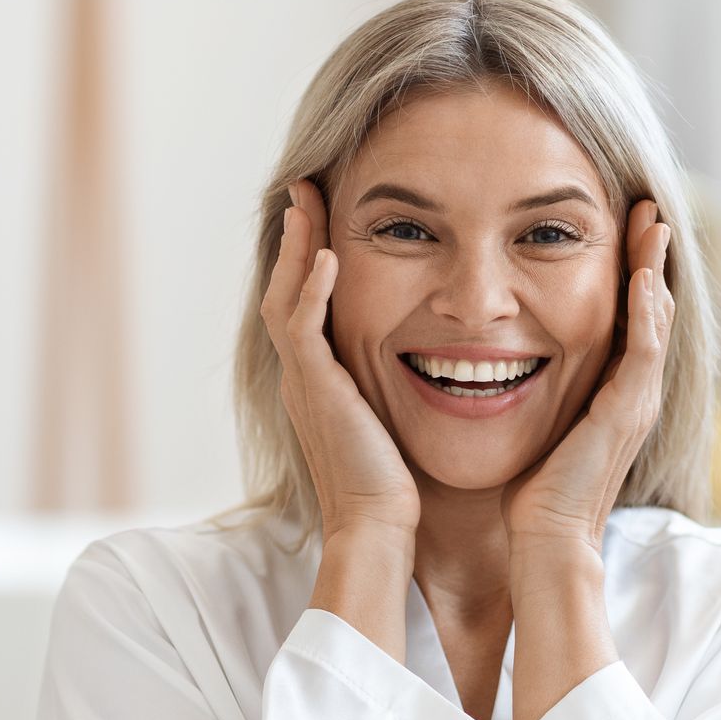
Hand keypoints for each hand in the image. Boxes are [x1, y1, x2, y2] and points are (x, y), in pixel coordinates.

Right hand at [261, 179, 420, 544]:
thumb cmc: (396, 489)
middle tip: (304, 189)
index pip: (304, 305)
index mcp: (318, 383)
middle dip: (294, 237)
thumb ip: (398, 389)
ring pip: (284, 297)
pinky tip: (327, 256)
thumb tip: (436, 365)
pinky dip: (313, 289)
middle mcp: (303, 377)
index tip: (325, 218)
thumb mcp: (394, 423)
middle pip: (284, 288)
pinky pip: (303, 327)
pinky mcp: (316, 391)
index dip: (309, 259)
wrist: (378, 529)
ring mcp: (304, 382)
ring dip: (296, 245)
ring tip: (306, 200)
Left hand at [501, 198, 673, 556]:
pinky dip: (646, 310)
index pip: (630, 322)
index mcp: (614, 396)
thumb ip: (532, 394)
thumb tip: (500, 365)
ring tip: (653, 223)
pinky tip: (643, 274)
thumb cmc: (532, 497)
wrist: (544, 544)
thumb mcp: (535, 427)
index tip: (621, 231)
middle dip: (650, 259)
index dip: (630, 275)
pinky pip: (644, 350)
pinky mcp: (624, 414)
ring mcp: (635, 403)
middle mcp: (634, 395)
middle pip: (653, 311)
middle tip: (648, 210)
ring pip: (656, 321)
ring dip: (655, 269)